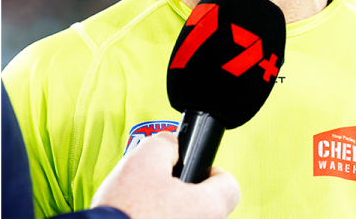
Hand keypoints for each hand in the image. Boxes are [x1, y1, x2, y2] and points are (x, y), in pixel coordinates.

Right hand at [90, 132, 239, 218]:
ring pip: (189, 217)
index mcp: (208, 206)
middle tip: (160, 185)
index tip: (193, 168)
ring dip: (173, 209)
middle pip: (207, 203)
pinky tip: (141, 216)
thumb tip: (172, 143)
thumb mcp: (143, 159)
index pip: (229, 184)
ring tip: (145, 204)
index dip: (210, 170)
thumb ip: (165, 143)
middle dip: (186, 191)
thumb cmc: (126, 209)